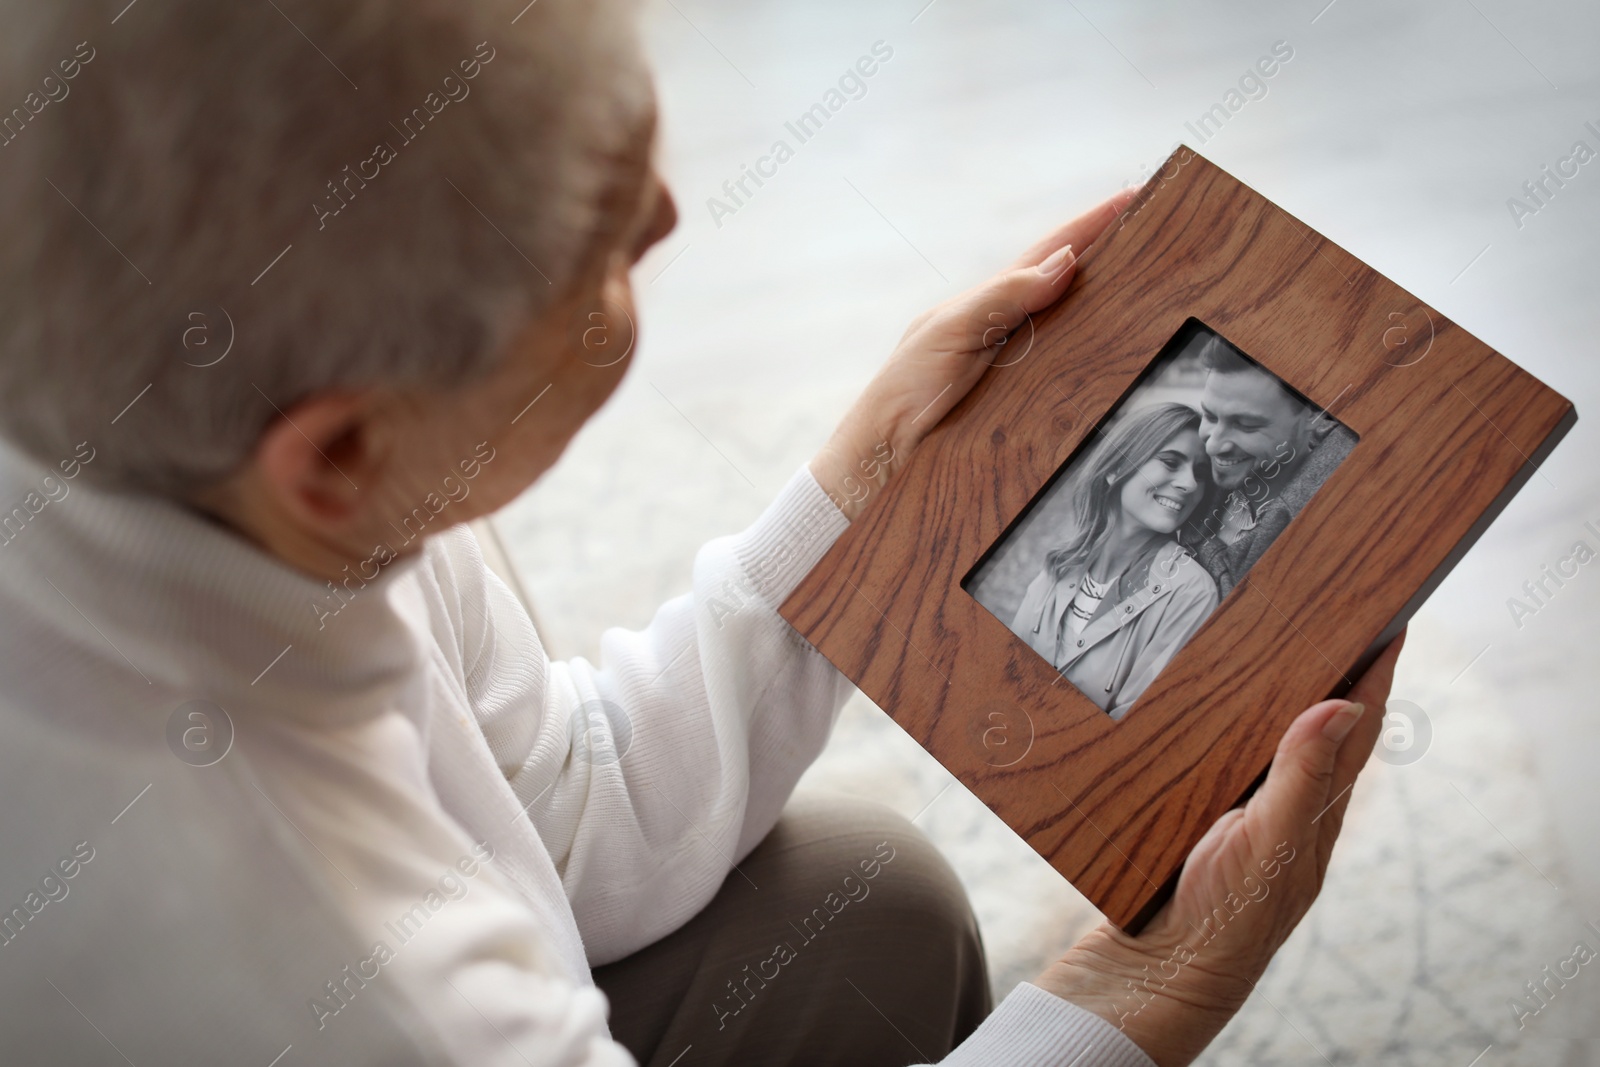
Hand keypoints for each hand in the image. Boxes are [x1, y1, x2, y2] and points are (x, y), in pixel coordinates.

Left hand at [809, 188, 1138, 520]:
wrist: (886, 453)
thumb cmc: (908, 387)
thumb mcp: (950, 330)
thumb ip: (1003, 296)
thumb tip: (1065, 261)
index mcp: (994, 302)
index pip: (1054, 253)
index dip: (1093, 225)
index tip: (1137, 195)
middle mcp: (1014, 330)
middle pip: (1076, 287)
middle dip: (1118, 260)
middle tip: (1165, 235)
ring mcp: (1025, 367)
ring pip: (1082, 331)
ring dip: (1119, 311)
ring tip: (1163, 288)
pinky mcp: (1031, 407)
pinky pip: (1076, 378)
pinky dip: (1103, 363)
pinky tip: (1130, 360)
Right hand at [1034, 630, 1407, 1065]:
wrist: (1151, 972)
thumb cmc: (1223, 922)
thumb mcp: (1267, 847)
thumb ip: (1302, 779)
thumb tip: (1345, 704)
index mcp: (1316, 810)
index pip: (1357, 725)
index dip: (1375, 669)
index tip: (1388, 612)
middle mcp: (1287, 805)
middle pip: (1316, 721)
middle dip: (1327, 664)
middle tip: (1326, 605)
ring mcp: (1245, 811)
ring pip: (1267, 735)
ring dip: (1274, 688)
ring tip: (1271, 635)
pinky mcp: (1203, 817)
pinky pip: (1224, 755)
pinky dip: (1225, 721)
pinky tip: (1203, 701)